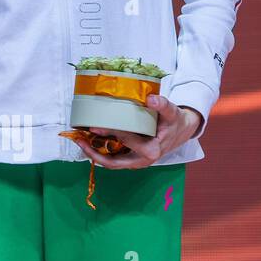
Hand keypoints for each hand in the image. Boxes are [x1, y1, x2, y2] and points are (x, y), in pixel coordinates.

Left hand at [74, 95, 203, 168]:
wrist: (181, 130)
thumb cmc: (175, 121)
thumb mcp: (172, 112)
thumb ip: (162, 105)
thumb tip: (151, 98)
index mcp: (151, 150)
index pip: (124, 141)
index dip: (108, 133)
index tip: (93, 126)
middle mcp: (142, 160)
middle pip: (113, 162)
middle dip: (93, 153)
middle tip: (78, 140)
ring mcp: (136, 161)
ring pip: (111, 162)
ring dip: (94, 154)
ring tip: (79, 141)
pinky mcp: (132, 158)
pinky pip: (114, 158)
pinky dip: (101, 151)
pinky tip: (89, 140)